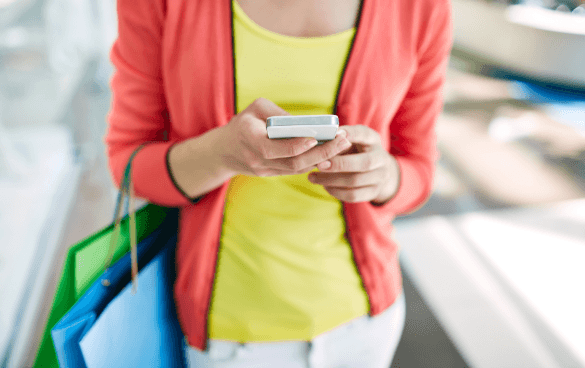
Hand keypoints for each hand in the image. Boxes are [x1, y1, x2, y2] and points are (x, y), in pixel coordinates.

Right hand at [219, 98, 351, 176]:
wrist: (225, 151)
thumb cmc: (244, 122)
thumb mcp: (256, 108)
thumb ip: (278, 114)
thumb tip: (304, 123)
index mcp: (249, 138)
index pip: (274, 148)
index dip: (296, 145)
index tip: (316, 137)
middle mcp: (256, 159)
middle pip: (292, 162)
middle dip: (320, 153)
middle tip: (342, 140)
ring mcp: (264, 170)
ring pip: (297, 169)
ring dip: (321, 158)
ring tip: (342, 145)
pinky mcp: (271, 175)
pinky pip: (295, 170)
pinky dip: (313, 162)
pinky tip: (331, 152)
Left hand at [307, 125, 399, 203]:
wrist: (376, 172)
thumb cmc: (357, 152)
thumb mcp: (352, 141)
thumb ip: (339, 139)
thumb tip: (321, 139)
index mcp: (373, 140)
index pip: (365, 134)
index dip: (351, 134)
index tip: (335, 134)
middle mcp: (381, 158)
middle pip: (364, 163)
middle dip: (339, 164)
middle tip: (319, 164)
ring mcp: (380, 177)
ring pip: (355, 181)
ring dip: (331, 180)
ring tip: (313, 177)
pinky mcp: (373, 192)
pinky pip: (353, 195)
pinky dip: (336, 191)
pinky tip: (324, 186)